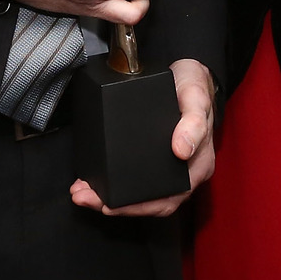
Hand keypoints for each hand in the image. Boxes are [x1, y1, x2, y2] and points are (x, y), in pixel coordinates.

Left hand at [70, 57, 216, 217]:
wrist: (188, 72)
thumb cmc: (195, 87)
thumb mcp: (196, 98)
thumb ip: (194, 122)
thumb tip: (182, 150)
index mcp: (198, 166)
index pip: (168, 199)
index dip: (138, 207)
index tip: (110, 205)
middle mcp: (183, 172)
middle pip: (149, 202)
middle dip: (115, 206)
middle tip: (86, 198)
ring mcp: (167, 166)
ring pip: (139, 194)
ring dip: (108, 197)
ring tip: (82, 192)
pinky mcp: (151, 156)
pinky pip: (133, 177)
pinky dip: (112, 182)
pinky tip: (93, 180)